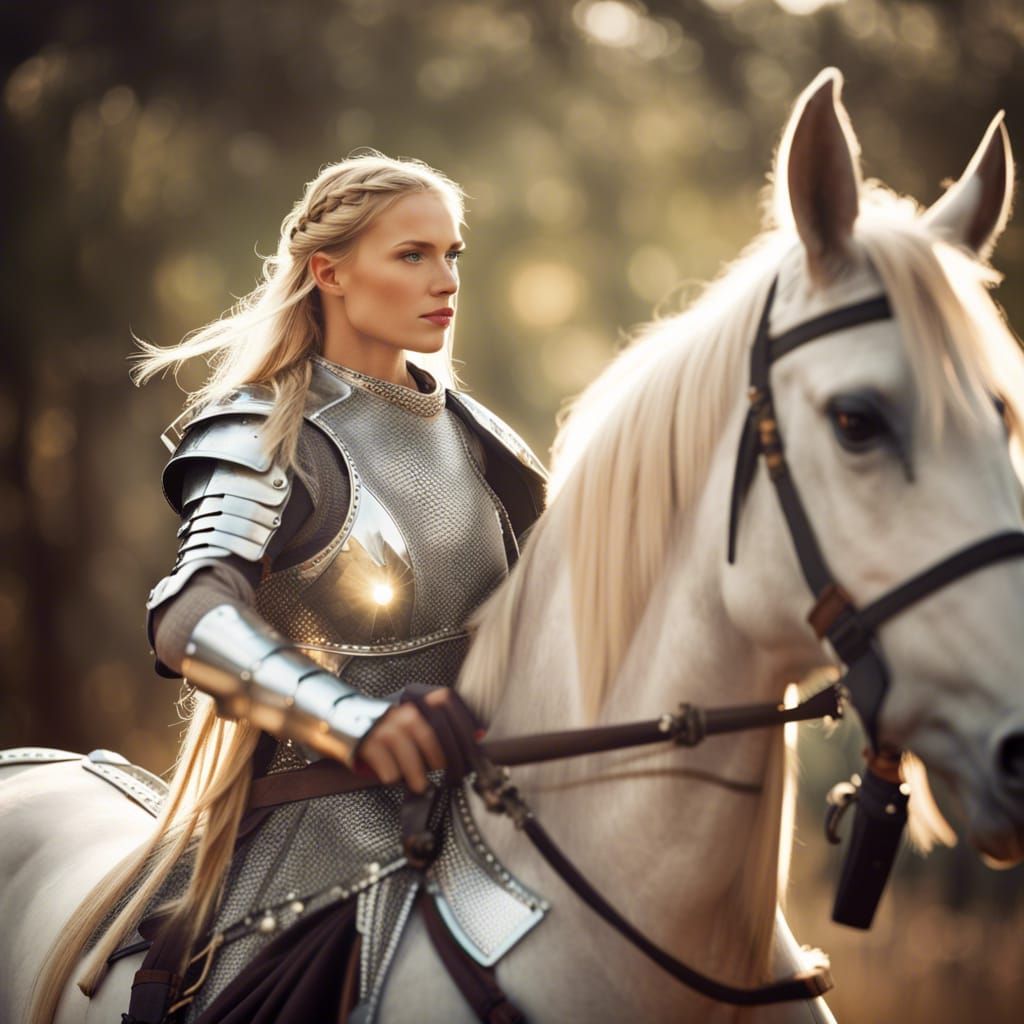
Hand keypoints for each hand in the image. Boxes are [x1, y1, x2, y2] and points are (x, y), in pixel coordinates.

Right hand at [354, 687, 482, 792]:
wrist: (340, 720)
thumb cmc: (386, 726)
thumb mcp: (412, 716)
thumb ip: (438, 724)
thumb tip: (475, 741)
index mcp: (415, 694)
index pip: (446, 699)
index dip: (465, 718)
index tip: (478, 740)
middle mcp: (400, 704)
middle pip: (433, 727)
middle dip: (447, 756)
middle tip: (451, 776)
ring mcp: (381, 720)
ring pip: (409, 747)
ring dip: (419, 771)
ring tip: (422, 786)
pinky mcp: (363, 740)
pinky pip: (385, 762)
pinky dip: (393, 774)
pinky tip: (394, 778)